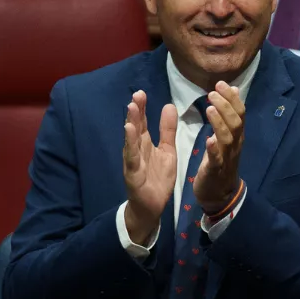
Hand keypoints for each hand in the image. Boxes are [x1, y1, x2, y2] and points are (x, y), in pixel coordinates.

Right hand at [123, 90, 177, 244]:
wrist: (152, 206)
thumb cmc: (158, 177)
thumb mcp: (167, 151)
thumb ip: (167, 130)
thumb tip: (169, 106)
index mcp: (146, 144)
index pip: (143, 122)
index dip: (142, 108)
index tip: (142, 92)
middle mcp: (137, 150)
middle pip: (135, 128)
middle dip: (136, 112)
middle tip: (137, 95)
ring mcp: (133, 161)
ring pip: (131, 140)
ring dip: (131, 124)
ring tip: (132, 108)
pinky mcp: (133, 174)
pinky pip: (132, 158)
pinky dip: (130, 145)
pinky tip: (129, 132)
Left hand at [192, 81, 245, 213]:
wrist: (219, 194)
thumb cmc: (220, 162)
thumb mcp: (226, 136)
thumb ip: (230, 114)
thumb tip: (235, 90)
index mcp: (237, 136)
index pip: (239, 113)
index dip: (232, 98)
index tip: (221, 83)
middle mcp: (235, 145)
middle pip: (236, 123)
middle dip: (225, 106)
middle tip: (212, 92)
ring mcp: (227, 158)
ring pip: (228, 138)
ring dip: (220, 122)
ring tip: (209, 108)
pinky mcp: (216, 170)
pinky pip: (218, 159)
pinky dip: (214, 149)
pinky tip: (209, 139)